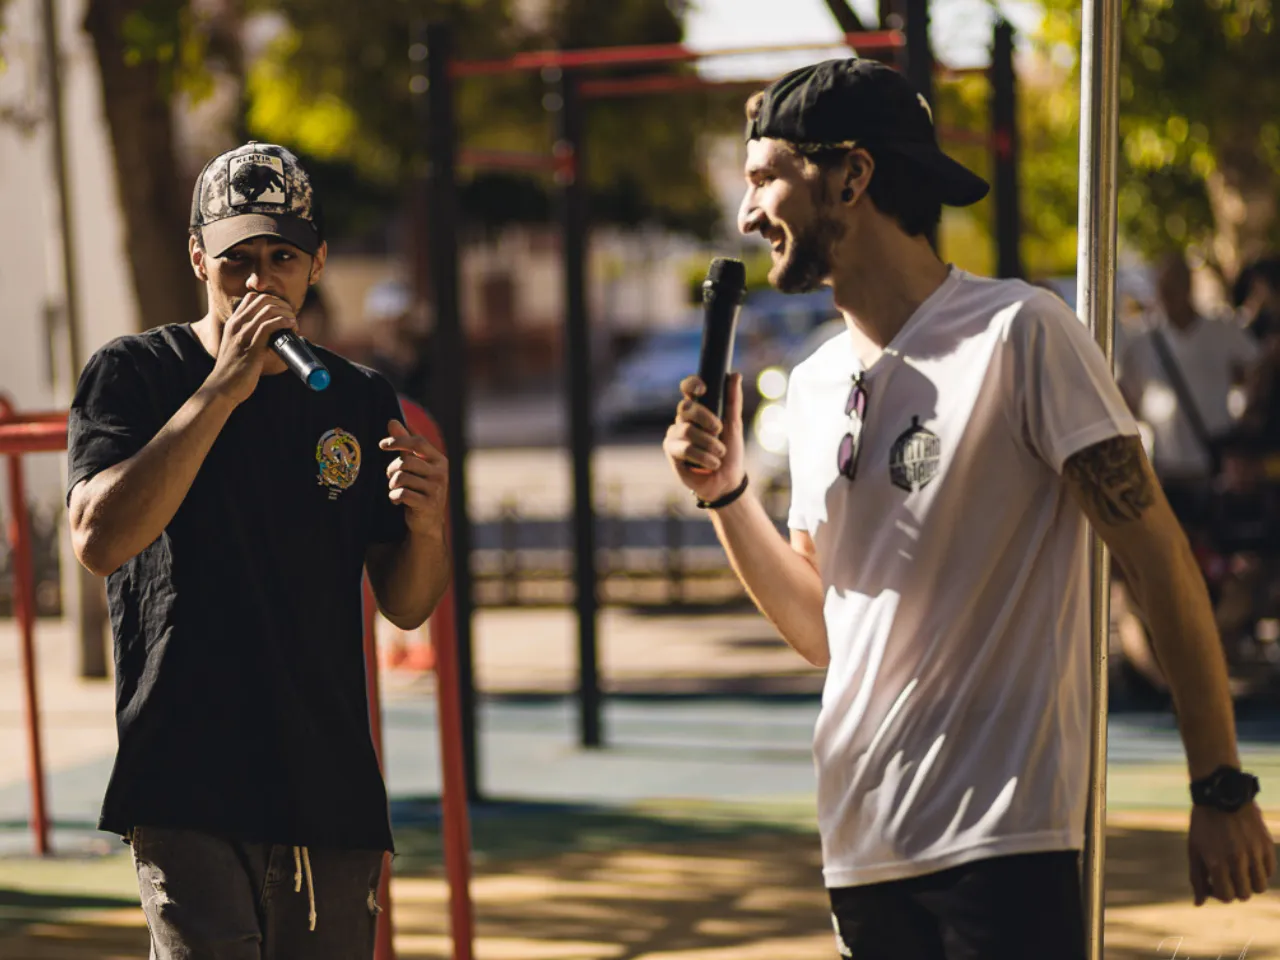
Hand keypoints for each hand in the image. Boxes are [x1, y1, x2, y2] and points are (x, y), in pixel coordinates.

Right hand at [203, 293, 296, 405]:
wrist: (222, 388)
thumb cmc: (234, 372)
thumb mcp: (238, 348)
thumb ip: (250, 338)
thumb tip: (273, 337)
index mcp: (233, 323)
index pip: (252, 297)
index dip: (272, 300)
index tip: (283, 312)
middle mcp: (236, 324)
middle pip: (263, 299)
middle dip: (282, 304)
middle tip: (292, 317)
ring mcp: (242, 334)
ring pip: (268, 309)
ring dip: (287, 313)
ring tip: (294, 323)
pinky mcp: (251, 345)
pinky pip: (270, 325)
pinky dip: (284, 322)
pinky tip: (292, 327)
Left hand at [379, 419, 448, 537]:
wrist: (428, 521)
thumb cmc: (419, 488)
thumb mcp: (414, 465)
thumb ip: (404, 443)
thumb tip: (392, 421)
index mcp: (439, 460)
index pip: (418, 442)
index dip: (399, 440)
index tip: (382, 444)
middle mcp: (440, 473)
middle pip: (406, 461)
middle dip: (392, 469)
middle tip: (391, 477)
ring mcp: (436, 489)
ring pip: (401, 478)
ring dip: (392, 484)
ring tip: (396, 489)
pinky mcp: (428, 504)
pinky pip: (402, 494)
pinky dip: (394, 496)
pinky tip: (397, 500)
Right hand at [662, 373, 744, 502]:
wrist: (726, 481)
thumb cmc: (730, 453)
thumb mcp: (735, 425)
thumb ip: (733, 401)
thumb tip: (735, 374)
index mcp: (698, 410)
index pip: (687, 389)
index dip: (692, 384)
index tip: (704, 388)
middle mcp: (683, 419)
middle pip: (686, 407)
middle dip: (706, 418)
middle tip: (719, 430)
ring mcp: (675, 435)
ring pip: (688, 430)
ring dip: (710, 444)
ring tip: (719, 454)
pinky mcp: (671, 452)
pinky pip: (686, 448)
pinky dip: (704, 457)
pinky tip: (712, 464)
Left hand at [1188, 802, 1275, 904]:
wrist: (1221, 793)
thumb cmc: (1203, 823)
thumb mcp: (1194, 849)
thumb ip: (1197, 878)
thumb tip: (1199, 904)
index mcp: (1216, 862)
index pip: (1226, 896)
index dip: (1220, 894)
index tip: (1216, 883)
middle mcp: (1237, 859)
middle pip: (1244, 894)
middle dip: (1235, 890)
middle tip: (1228, 877)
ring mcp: (1254, 852)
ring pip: (1260, 886)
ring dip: (1250, 883)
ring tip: (1240, 870)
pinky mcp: (1266, 844)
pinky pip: (1269, 870)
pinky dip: (1260, 871)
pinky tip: (1250, 860)